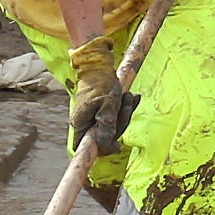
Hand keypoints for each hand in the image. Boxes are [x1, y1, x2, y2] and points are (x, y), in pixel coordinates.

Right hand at [66, 33, 129, 152]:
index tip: (117, 146)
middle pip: (105, 136)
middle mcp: (86, 123)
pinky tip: (132, 98)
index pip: (89, 147)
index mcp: (81, 124)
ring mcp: (94, 117)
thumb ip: (106, 124)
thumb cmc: (100, 82)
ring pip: (113, 125)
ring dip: (124, 112)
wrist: (99, 65)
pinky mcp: (102, 111)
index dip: (103, 149)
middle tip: (126, 105)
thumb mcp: (107, 103)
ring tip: (128, 97)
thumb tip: (105, 145)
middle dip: (120, 122)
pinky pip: (115, 115)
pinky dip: (125, 108)